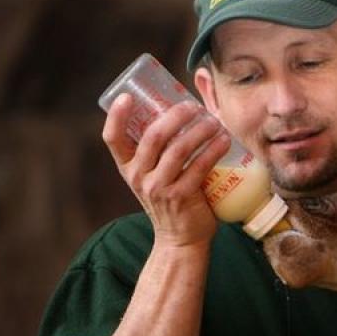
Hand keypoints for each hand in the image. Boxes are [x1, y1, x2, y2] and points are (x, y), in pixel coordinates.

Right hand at [101, 93, 230, 248]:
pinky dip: (213, 150)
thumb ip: (161, 150)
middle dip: (175, 115)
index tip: (127, 96)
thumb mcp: (155, 175)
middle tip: (194, 106)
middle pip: (153, 137)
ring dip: (199, 130)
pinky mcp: (181, 197)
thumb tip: (182, 110)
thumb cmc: (171, 199)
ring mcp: (158, 188)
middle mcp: (138, 177)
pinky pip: (199, 166)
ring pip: (178, 150)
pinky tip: (224, 140)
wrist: (180, 238)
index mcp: (128, 167)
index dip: (116, 116)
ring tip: (214, 121)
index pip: (112, 139)